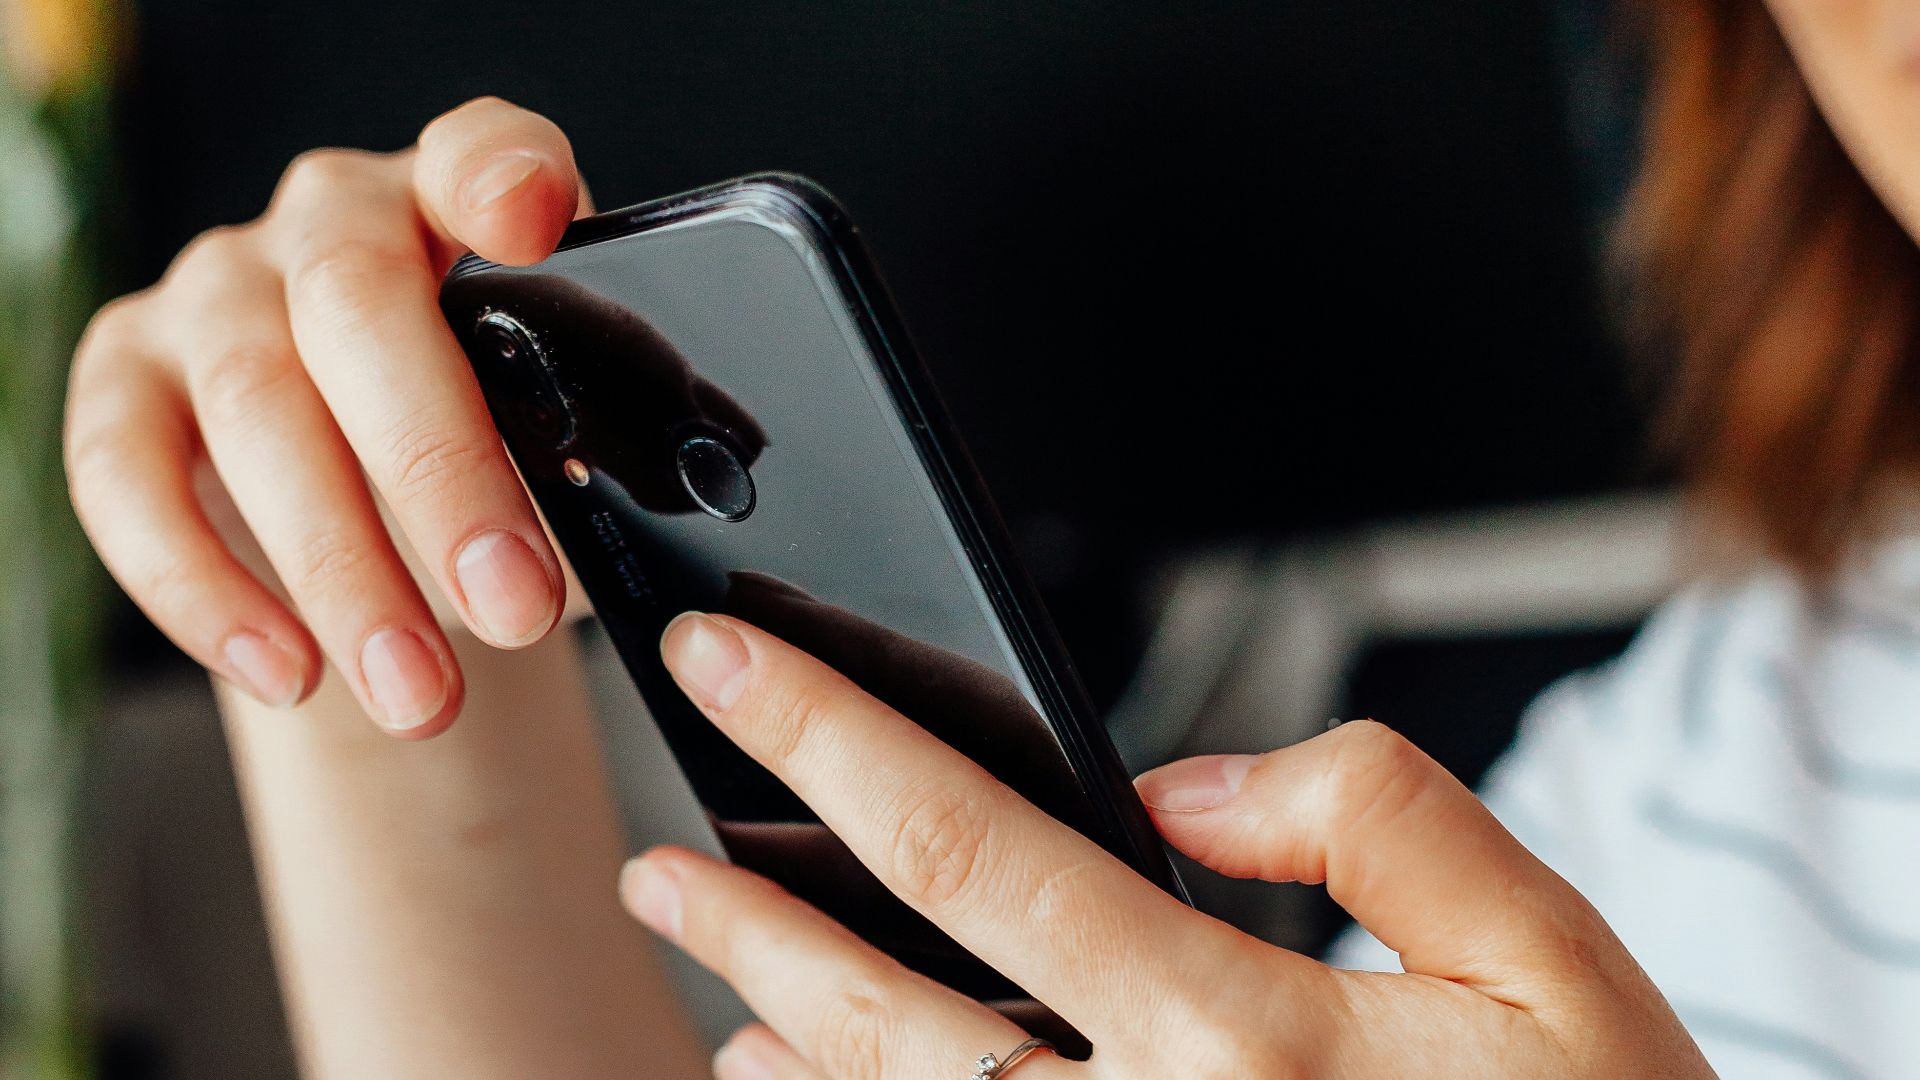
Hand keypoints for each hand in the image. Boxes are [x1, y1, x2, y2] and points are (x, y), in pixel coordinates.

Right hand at [65, 96, 587, 735]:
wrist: (383, 498)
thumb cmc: (499, 447)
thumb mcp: (563, 434)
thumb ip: (597, 448)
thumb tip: (642, 534)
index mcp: (460, 205)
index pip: (481, 152)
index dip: (500, 175)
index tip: (530, 221)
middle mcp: (330, 220)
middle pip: (359, 312)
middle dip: (440, 474)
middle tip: (514, 610)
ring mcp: (215, 290)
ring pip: (255, 409)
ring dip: (341, 569)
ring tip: (421, 696)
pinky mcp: (123, 375)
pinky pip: (127, 477)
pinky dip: (204, 589)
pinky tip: (290, 673)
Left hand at [620, 613, 1717, 1078]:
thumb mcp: (1550, 953)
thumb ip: (1377, 816)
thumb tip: (1187, 780)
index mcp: (1241, 1033)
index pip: (973, 848)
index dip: (830, 737)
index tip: (733, 662)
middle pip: (884, 1008)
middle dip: (753, 913)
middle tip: (662, 848)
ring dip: (776, 1034)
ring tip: (704, 970)